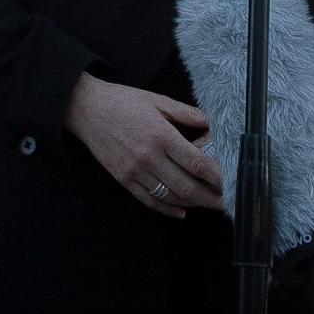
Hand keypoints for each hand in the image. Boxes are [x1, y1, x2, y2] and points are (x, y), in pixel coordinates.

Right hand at [63, 72, 222, 218]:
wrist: (86, 109)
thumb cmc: (123, 102)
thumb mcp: (158, 101)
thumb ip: (186, 114)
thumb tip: (209, 123)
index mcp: (162, 136)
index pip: (197, 164)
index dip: (216, 176)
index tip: (227, 181)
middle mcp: (150, 157)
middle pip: (187, 186)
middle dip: (209, 197)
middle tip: (224, 201)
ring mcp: (135, 171)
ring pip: (171, 196)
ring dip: (192, 204)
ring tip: (207, 204)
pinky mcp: (124, 179)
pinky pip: (149, 200)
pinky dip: (167, 209)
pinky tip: (181, 212)